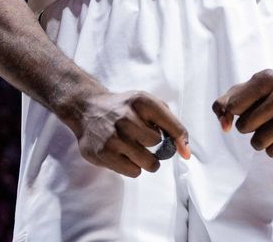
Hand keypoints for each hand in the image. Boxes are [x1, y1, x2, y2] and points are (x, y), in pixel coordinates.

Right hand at [65, 89, 190, 176]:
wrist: (87, 108)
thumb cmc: (124, 108)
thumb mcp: (147, 104)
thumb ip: (170, 123)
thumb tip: (186, 152)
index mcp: (140, 101)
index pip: (170, 124)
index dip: (180, 139)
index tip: (184, 151)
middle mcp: (125, 117)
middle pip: (157, 144)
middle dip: (155, 147)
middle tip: (144, 141)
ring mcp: (112, 136)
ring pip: (147, 162)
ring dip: (146, 160)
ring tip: (136, 151)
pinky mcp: (102, 153)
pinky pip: (132, 171)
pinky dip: (133, 167)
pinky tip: (124, 155)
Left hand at [212, 69, 272, 156]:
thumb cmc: (264, 94)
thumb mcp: (242, 91)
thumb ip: (223, 105)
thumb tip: (224, 126)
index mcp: (267, 78)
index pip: (234, 107)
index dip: (234, 111)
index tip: (243, 106)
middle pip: (244, 126)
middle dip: (245, 126)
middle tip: (258, 118)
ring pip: (259, 142)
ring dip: (258, 139)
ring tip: (268, 128)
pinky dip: (271, 148)